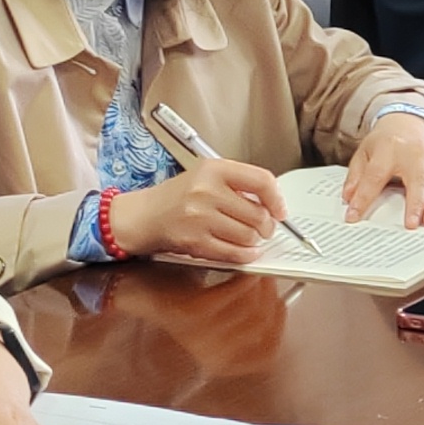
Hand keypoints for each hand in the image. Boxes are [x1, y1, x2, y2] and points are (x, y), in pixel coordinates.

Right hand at [105, 157, 289, 266]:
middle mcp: (206, 191)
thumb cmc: (177, 197)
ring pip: (248, 236)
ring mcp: (199, 217)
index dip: (277, 199)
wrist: (143, 215)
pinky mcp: (194, 241)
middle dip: (266, 226)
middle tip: (264, 228)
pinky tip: (246, 251)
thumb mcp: (206, 176)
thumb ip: (238, 184)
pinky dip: (245, 255)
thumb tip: (273, 203)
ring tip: (248, 237)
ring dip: (254, 241)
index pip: (261, 180)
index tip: (280, 210)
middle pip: (258, 214)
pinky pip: (233, 253)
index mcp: (213, 169)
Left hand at [337, 112, 423, 229]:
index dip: (364, 197)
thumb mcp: (363, 153)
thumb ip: (356, 176)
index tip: (354, 216)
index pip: (375, 176)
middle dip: (415, 202)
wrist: (406, 122)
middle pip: (417, 178)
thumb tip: (349, 198)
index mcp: (389, 149)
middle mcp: (414, 153)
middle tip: (411, 224)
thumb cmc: (385, 142)